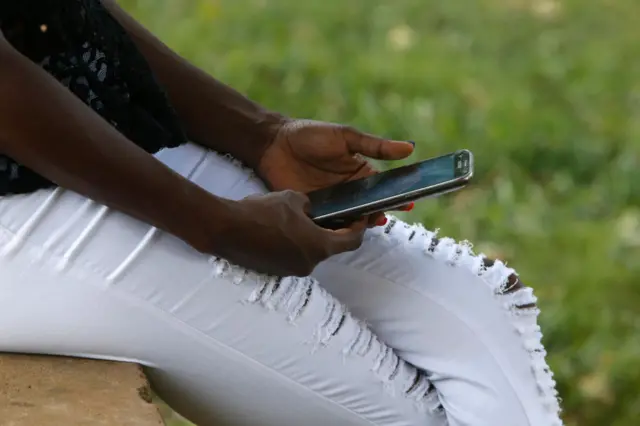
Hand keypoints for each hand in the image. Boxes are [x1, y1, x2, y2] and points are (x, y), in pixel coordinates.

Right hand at [214, 190, 366, 276]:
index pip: (352, 242)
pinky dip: (294, 245)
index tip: (359, 218)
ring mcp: (291, 271)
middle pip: (330, 248)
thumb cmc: (262, 212)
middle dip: (331, 231)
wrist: (226, 229)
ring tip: (299, 220)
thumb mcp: (292, 199)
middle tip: (328, 215)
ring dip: (310, 238)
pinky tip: (281, 230)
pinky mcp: (275, 271)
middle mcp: (309, 264)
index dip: (359, 228)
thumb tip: (311, 210)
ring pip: (310, 253)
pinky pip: (292, 257)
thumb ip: (309, 205)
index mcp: (320, 247)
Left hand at [257, 119, 414, 225]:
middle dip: (379, 212)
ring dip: (360, 222)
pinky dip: (337, 228)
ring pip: (351, 218)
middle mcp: (348, 190)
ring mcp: (331, 202)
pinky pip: (329, 223)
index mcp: (359, 172)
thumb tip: (410, 148)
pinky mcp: (313, 211)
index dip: (396, 195)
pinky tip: (344, 231)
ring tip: (368, 222)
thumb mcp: (346, 137)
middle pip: (369, 206)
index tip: (409, 202)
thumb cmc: (310, 135)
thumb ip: (375, 146)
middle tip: (385, 215)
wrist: (272, 143)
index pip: (382, 187)